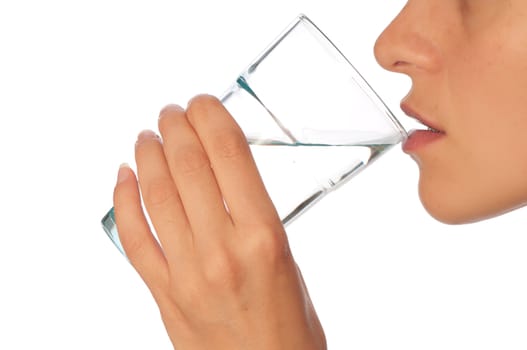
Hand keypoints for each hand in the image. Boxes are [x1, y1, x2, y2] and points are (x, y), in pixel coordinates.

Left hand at [113, 95, 325, 348]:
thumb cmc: (291, 327)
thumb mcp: (289, 261)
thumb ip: (256, 219)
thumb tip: (227, 178)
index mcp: (265, 237)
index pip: (230, 155)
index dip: (212, 117)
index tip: (203, 102)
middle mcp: (223, 250)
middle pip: (188, 167)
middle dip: (176, 127)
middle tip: (171, 112)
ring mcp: (188, 273)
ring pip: (156, 195)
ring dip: (148, 156)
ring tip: (147, 135)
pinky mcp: (164, 295)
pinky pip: (134, 239)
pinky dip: (123, 201)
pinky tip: (124, 177)